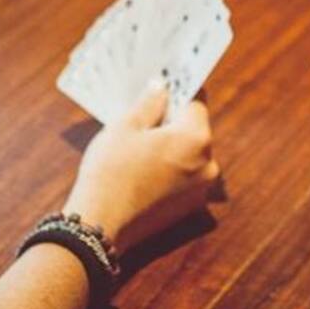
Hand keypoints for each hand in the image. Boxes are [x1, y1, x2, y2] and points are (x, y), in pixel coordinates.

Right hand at [63, 83, 218, 254]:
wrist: (100, 223)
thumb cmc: (111, 170)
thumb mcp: (125, 126)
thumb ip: (150, 103)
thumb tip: (161, 88)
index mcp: (196, 138)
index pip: (196, 103)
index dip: (180, 92)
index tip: (167, 85)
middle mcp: (208, 163)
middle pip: (195, 130)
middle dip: (174, 120)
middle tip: (149, 112)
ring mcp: (201, 188)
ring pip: (190, 154)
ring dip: (172, 145)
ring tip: (142, 139)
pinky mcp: (189, 206)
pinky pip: (184, 176)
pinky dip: (170, 167)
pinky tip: (144, 165)